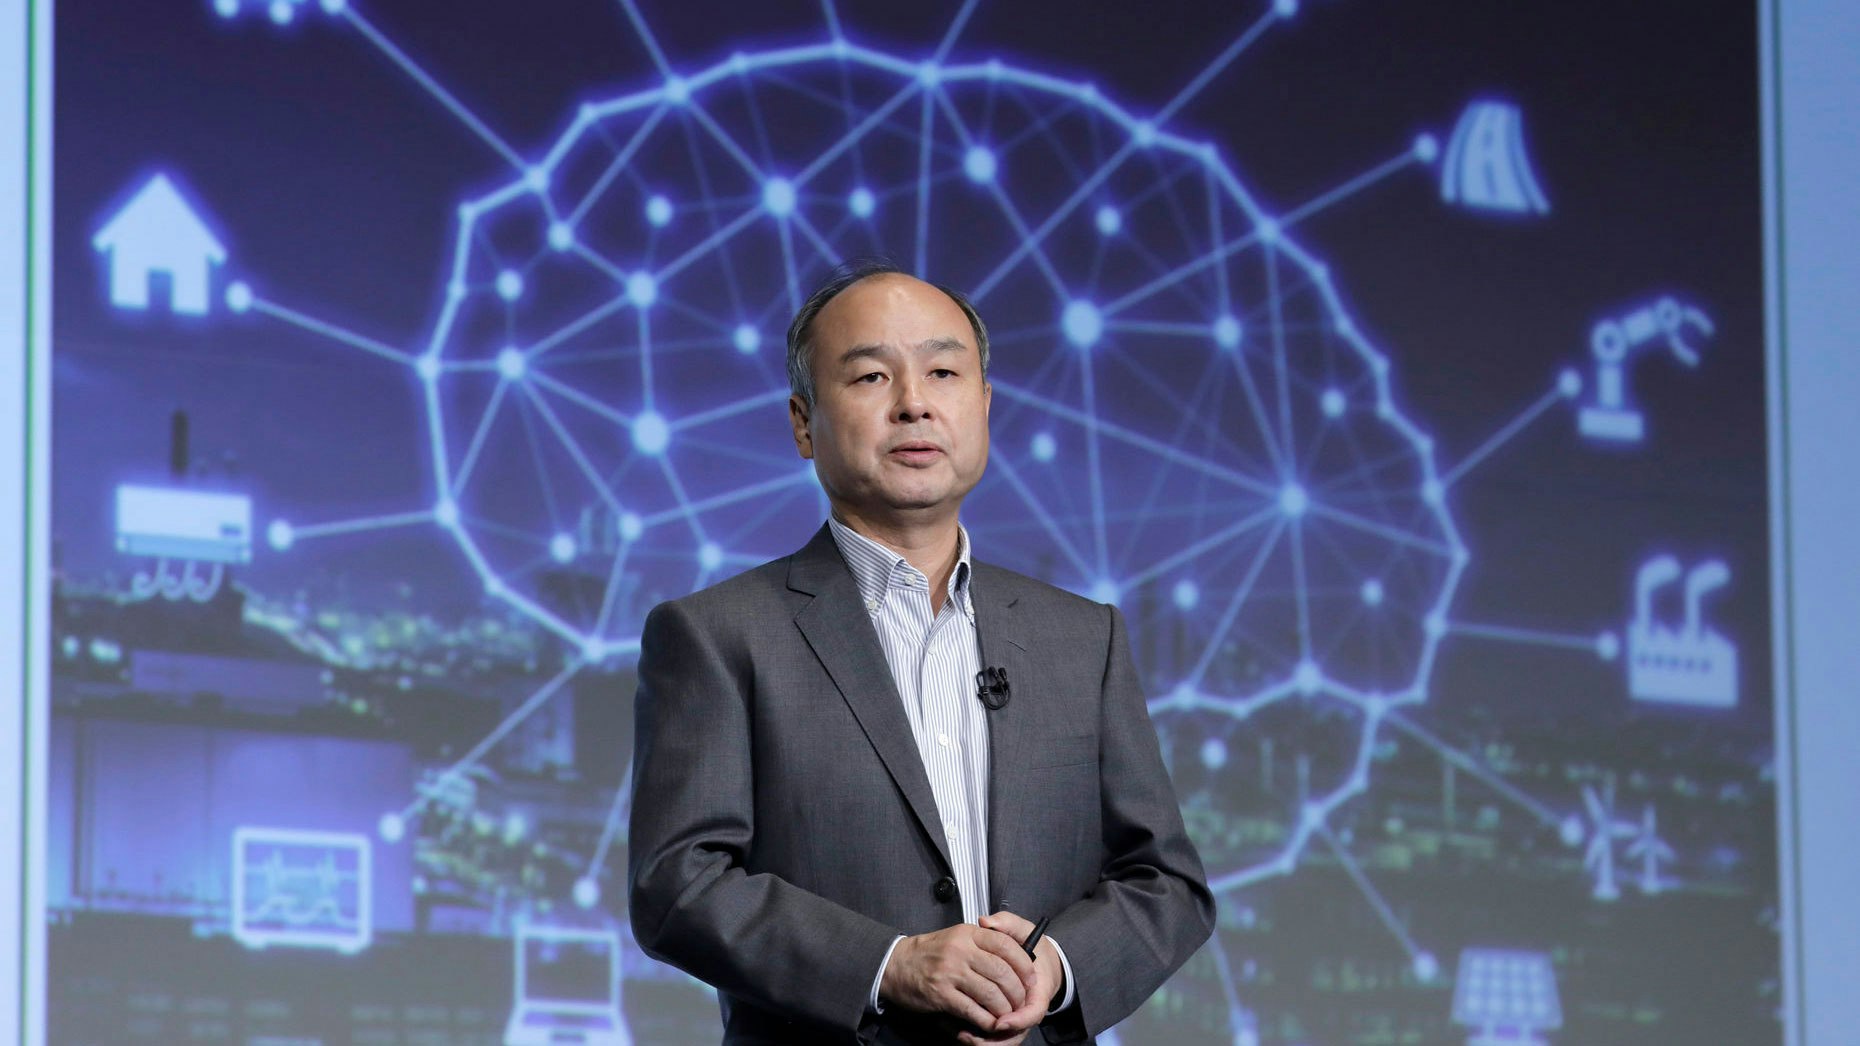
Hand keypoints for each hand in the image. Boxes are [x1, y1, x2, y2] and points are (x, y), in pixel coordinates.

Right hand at [879, 922, 1037, 1029]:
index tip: (1031, 978)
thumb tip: (1015, 954)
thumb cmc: (930, 952)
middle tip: (1021, 1001)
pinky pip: (973, 1010)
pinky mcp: (942, 994)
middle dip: (1017, 991)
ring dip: (1003, 1008)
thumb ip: (983, 941)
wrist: (896, 965)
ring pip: (990, 993)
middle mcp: (961, 950)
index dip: (1023, 964)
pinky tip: (990, 1023)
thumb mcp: (957, 936)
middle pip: (1002, 972)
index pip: (1006, 944)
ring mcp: (951, 972)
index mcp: (968, 933)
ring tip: (1007, 1014)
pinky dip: (986, 1020)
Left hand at [956, 912, 1063, 1045]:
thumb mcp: (1024, 931)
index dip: (1018, 1020)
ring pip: (1004, 1040)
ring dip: (984, 1042)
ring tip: (961, 1035)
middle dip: (994, 1038)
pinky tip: (961, 1033)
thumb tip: (987, 922)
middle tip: (969, 1034)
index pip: (1033, 1013)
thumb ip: (1008, 925)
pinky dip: (979, 1039)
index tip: (999, 1022)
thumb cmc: (1031, 947)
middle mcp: (1028, 1007)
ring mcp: (1017, 1016)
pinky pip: (994, 1037)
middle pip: (1016, 1035)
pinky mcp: (1005, 1019)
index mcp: (1038, 989)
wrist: (1038, 963)